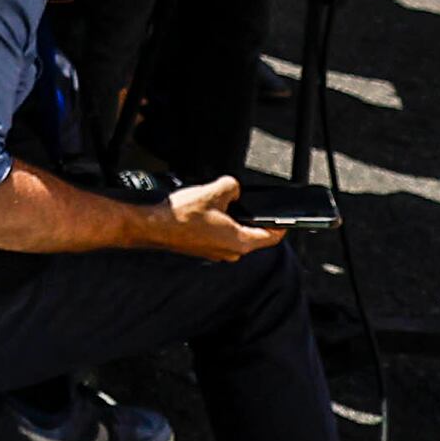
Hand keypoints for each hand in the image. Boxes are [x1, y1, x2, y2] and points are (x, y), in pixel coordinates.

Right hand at [153, 176, 282, 259]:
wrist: (154, 226)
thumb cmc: (182, 216)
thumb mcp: (214, 191)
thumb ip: (233, 187)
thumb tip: (234, 189)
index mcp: (239, 242)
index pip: (271, 237)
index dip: (281, 226)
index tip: (285, 220)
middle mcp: (230, 252)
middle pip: (252, 235)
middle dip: (250, 217)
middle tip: (246, 202)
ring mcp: (216, 253)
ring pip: (234, 235)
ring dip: (232, 220)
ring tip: (219, 203)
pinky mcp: (203, 249)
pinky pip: (219, 236)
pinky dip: (218, 224)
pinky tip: (205, 211)